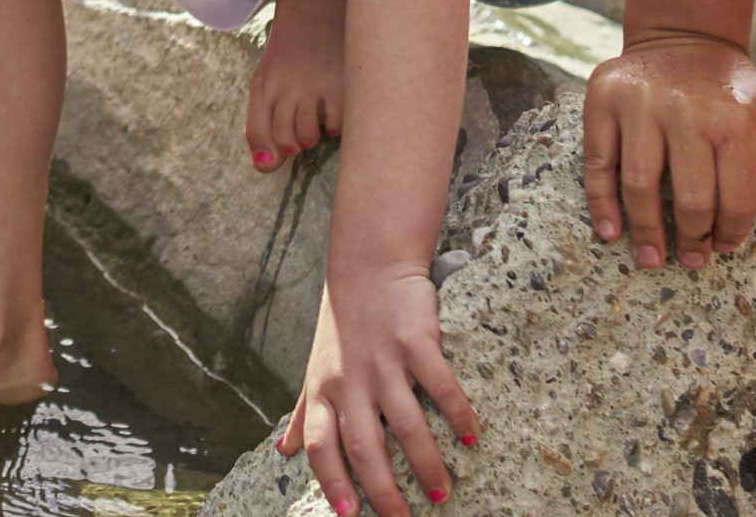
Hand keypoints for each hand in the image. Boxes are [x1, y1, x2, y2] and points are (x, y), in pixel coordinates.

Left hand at [277, 266, 478, 516]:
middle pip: (365, 447)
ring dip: (427, 464)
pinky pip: (439, 385)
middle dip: (384, 492)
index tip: (349, 515)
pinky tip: (472, 437)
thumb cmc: (343, 323)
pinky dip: (458, 414)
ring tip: (442, 493)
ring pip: (406, 425)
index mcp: (324, 389)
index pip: (321, 446)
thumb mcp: (317, 367)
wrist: (370, 263)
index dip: (332, 482)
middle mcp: (351, 379)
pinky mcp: (415, 340)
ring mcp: (384, 360)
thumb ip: (306, 412)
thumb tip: (283, 452)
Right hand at [582, 30, 755, 270]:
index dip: (731, 233)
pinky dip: (601, 201)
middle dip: (691, 239)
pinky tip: (611, 230)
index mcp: (734, 120)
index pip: (735, 199)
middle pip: (688, 199)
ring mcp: (640, 102)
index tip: (723, 246)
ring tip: (652, 257)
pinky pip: (598, 160)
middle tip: (691, 257)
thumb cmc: (737, 91)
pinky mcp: (604, 98)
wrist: (683, 39)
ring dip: (646, 231)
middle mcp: (686, 109)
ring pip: (639, 185)